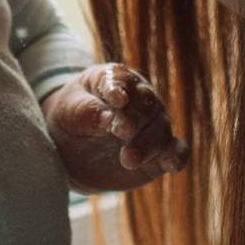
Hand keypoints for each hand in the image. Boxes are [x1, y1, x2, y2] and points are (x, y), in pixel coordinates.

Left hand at [46, 62, 188, 191]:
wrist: (70, 150)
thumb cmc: (69, 120)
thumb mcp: (67, 112)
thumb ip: (86, 112)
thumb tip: (107, 118)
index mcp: (116, 80)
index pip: (121, 80)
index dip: (119, 89)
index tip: (116, 99)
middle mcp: (141, 100)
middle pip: (146, 105)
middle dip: (134, 119)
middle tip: (120, 132)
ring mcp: (152, 126)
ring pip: (160, 131)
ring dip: (146, 145)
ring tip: (128, 159)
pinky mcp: (159, 154)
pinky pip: (177, 152)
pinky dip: (177, 157)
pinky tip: (171, 165)